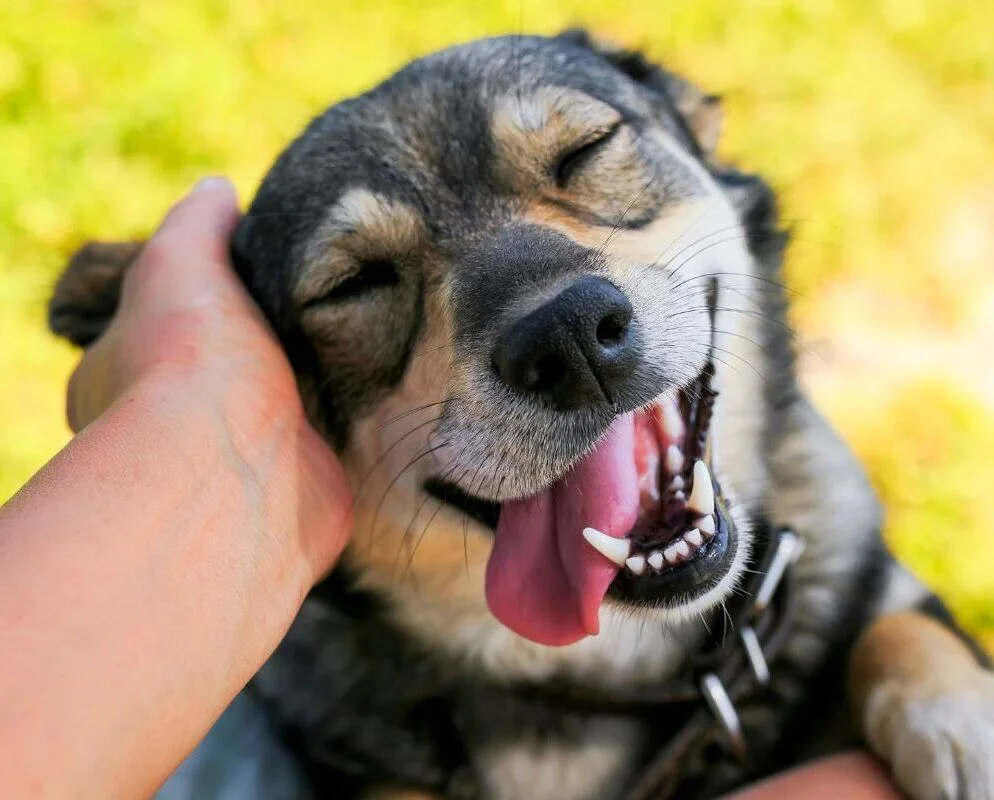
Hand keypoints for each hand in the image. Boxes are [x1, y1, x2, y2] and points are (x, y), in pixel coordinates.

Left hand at [65, 176, 351, 586]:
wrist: (238, 474)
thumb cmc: (192, 366)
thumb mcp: (180, 263)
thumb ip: (198, 224)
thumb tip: (219, 190)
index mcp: (131, 372)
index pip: (170, 323)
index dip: (210, 295)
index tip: (259, 268)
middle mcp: (184, 424)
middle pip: (240, 363)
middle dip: (280, 336)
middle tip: (333, 292)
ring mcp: (248, 460)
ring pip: (293, 403)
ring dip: (327, 376)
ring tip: (377, 322)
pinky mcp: (308, 485)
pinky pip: (337, 441)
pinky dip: (359, 417)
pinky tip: (391, 380)